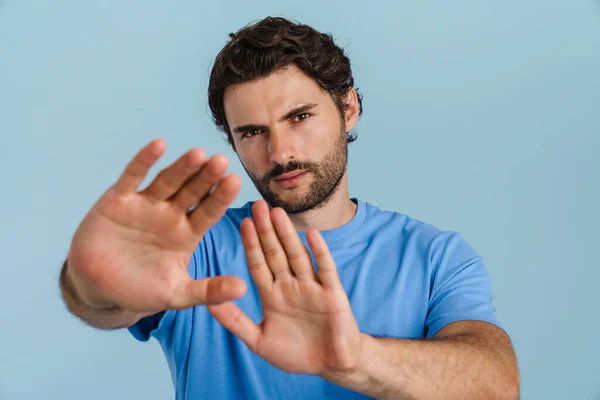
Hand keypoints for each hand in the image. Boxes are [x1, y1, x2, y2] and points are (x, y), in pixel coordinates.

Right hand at [67, 139, 245, 313]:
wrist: (97, 289)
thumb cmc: (139, 290)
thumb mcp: (177, 293)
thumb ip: (209, 290)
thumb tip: (244, 289)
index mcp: (187, 233)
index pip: (209, 211)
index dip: (221, 197)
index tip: (235, 181)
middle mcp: (170, 214)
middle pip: (193, 191)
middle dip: (206, 177)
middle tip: (222, 161)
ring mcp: (146, 204)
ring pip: (168, 181)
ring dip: (182, 167)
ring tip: (199, 153)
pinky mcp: (119, 199)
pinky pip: (133, 176)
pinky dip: (144, 160)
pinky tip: (159, 145)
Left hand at [207, 200, 362, 376]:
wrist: (332, 364)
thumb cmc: (296, 354)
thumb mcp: (260, 341)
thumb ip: (236, 322)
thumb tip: (209, 304)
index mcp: (272, 295)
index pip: (258, 264)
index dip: (250, 244)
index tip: (242, 223)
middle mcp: (290, 286)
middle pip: (276, 253)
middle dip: (266, 230)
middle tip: (257, 205)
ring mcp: (312, 287)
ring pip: (297, 255)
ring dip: (288, 235)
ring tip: (278, 212)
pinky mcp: (333, 293)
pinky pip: (325, 269)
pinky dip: (319, 252)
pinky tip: (312, 235)